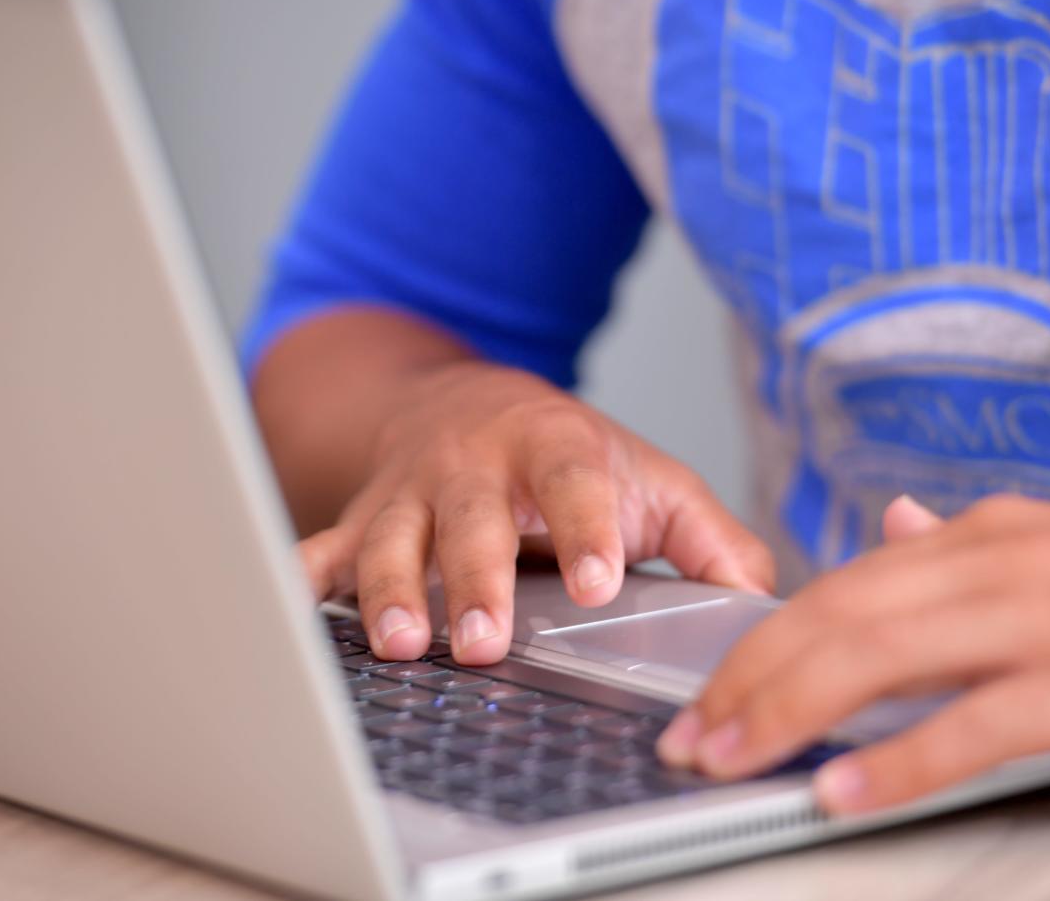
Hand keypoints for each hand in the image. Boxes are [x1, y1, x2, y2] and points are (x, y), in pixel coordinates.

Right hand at [298, 360, 772, 663]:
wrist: (472, 405)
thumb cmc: (571, 457)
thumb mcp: (650, 481)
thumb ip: (707, 539)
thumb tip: (760, 598)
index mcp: (557, 449)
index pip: (576, 483)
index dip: (585, 528)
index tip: (594, 581)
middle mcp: (478, 466)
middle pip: (473, 520)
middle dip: (475, 579)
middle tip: (485, 642)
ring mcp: (413, 492)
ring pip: (391, 538)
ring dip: (389, 591)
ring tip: (402, 645)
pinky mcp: (364, 516)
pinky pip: (322, 548)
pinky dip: (302, 580)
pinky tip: (289, 615)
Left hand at [657, 494, 1049, 813]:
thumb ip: (964, 546)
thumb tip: (889, 526)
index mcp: (985, 536)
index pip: (841, 587)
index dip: (763, 641)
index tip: (711, 689)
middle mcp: (996, 562)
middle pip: (836, 618)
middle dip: (749, 679)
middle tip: (689, 736)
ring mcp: (1039, 619)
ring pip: (876, 659)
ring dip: (788, 713)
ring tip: (729, 759)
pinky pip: (967, 726)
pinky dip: (893, 762)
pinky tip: (839, 793)